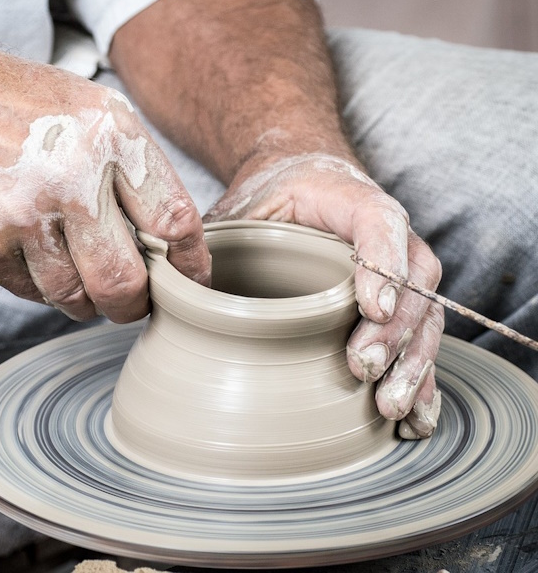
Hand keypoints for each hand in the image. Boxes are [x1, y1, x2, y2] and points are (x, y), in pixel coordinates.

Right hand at [0, 33, 209, 321]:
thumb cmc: (4, 105)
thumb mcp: (83, 108)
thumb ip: (130, 167)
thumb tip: (169, 238)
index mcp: (110, 134)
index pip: (175, 220)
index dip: (191, 265)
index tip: (190, 283)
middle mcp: (72, 175)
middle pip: (128, 281)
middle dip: (134, 305)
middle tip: (131, 303)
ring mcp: (24, 215)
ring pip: (76, 298)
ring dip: (82, 298)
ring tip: (68, 267)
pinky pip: (30, 293)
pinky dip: (36, 284)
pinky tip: (23, 248)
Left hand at [204, 153, 443, 438]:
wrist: (301, 181)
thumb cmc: (269, 197)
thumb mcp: (238, 207)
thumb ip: (212, 237)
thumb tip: (174, 283)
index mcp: (348, 199)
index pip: (379, 222)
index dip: (381, 263)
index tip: (368, 307)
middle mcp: (387, 234)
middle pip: (412, 280)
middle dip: (393, 330)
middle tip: (363, 369)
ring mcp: (399, 269)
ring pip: (425, 315)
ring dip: (412, 363)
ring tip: (389, 407)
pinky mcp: (397, 303)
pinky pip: (420, 339)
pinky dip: (420, 379)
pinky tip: (414, 418)